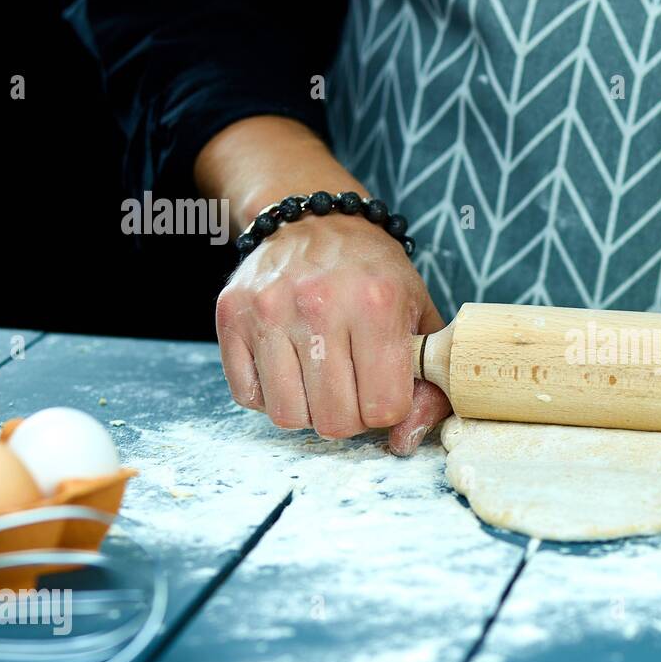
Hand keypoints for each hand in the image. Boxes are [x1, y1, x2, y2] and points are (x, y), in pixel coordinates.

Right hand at [215, 215, 450, 454]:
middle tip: (353, 389)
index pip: (383, 407)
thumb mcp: (418, 314)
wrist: (317, 220)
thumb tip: (404, 441)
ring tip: (321, 380)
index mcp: (377, 304)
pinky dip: (271, 395)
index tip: (385, 389)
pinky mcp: (232, 315)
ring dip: (309, 411)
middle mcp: (320, 305)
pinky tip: (289, 368)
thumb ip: (428, 382)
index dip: (387, 411)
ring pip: (288, 416)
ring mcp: (269, 310)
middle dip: (349, 418)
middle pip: (334, 421)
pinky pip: (249, 396)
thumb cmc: (374, 274)